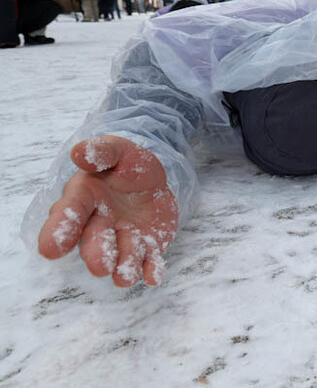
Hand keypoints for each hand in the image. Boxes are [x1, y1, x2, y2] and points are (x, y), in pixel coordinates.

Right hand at [38, 136, 178, 286]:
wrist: (154, 176)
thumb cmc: (126, 163)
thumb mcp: (117, 150)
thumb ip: (101, 151)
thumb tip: (80, 152)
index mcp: (84, 197)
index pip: (70, 213)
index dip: (60, 229)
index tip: (50, 249)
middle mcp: (99, 223)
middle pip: (94, 241)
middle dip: (96, 254)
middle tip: (99, 267)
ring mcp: (124, 238)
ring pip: (121, 256)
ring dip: (123, 267)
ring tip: (124, 278)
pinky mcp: (148, 246)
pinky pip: (149, 260)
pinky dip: (151, 270)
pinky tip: (154, 277)